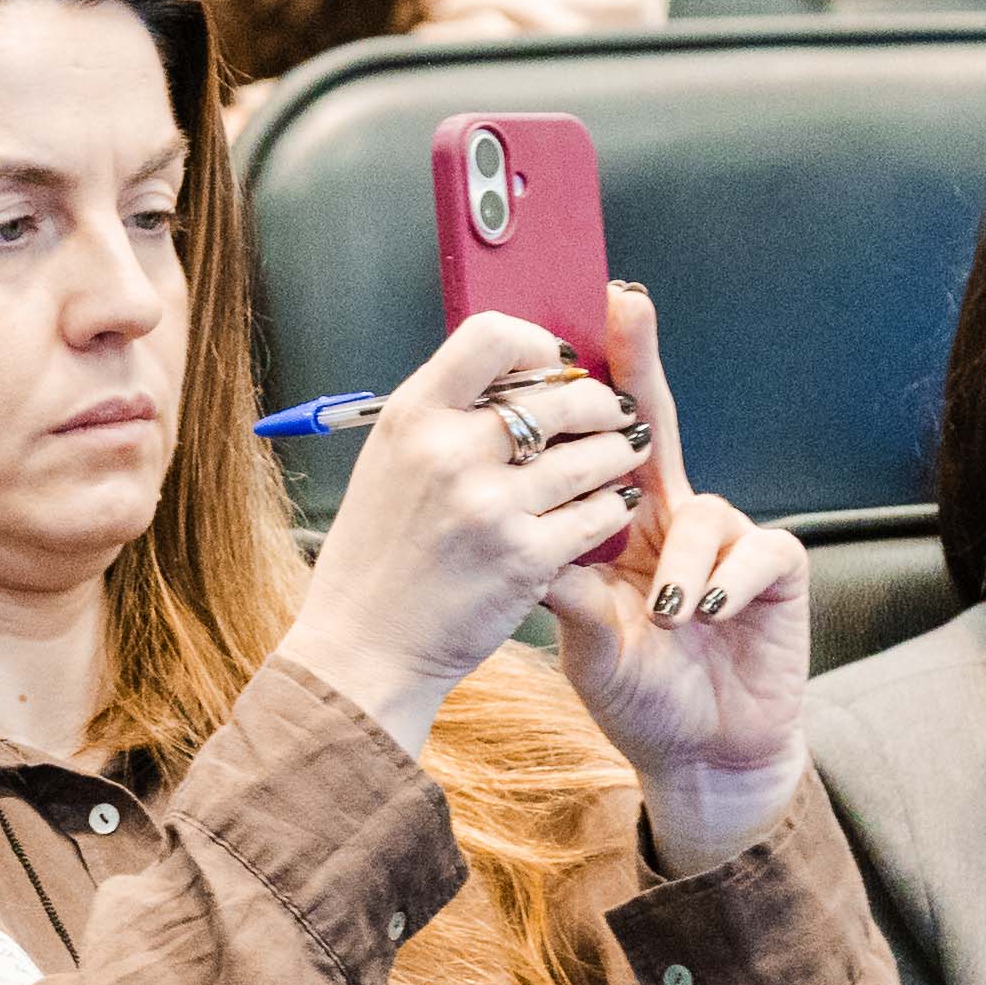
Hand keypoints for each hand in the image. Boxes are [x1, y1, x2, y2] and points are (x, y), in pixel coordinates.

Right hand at [281, 302, 656, 755]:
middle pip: (562, 395)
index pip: (492, 336)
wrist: (363, 648)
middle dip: (601, 403)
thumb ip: (445, 418)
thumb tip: (518, 376)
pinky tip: (611, 507)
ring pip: (593, 453)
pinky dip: (612, 508)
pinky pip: (598, 514)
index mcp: (412, 417)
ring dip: (619, 452)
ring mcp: (489, 506)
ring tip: (623, 456)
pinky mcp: (524, 558)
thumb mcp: (390, 463)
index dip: (539, 344)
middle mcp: (450, 452)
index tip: (558, 366)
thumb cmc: (378, 556)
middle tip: (613, 414)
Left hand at [536, 286, 814, 871]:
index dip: (588, 390)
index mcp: (622, 525)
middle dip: (640, 360)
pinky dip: (727, 584)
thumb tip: (520, 538)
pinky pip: (755, 552)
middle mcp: (672, 516)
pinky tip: (706, 615)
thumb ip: (566, 589)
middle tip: (626, 304)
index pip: (596, 444)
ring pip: (702, 510)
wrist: (698, 754)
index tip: (561, 327)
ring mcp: (728, 539)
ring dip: (682, 564)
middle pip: (654, 423)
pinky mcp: (777, 570)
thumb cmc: (640, 692)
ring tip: (668, 615)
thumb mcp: (587, 639)